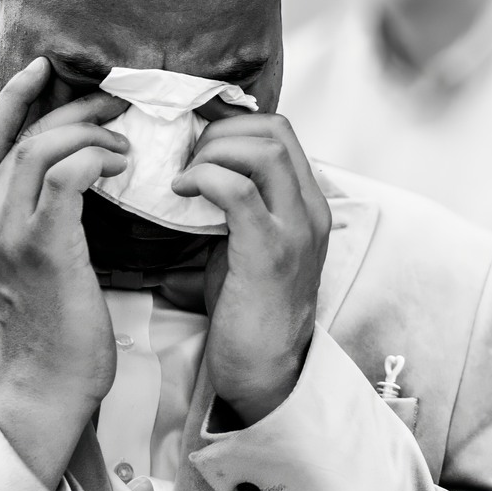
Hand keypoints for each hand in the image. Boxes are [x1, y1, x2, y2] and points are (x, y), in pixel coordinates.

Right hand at [0, 58, 131, 487]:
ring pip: (43, 145)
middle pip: (22, 131)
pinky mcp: (44, 248)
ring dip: (92, 130)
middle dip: (73, 105)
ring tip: (129, 138)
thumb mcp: (45, 258)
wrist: (49, 386)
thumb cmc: (60, 323)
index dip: (16, 94)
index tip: (50, 66)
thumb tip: (85, 172)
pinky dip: (97, 158)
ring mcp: (11, 231)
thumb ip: (51, 214)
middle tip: (119, 98)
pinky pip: (65, 177)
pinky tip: (125, 165)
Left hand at [172, 111, 331, 425]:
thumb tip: (198, 167)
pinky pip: (238, 192)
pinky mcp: (268, 253)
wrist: (266, 368)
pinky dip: (204, 179)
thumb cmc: (251, 309)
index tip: (195, 137)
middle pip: (274, 130)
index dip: (232, 122)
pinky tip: (181, 191)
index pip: (280, 131)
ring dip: (213, 152)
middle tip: (186, 158)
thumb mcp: (253, 244)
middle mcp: (310, 210)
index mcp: (308, 204)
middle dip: (220, 131)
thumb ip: (240, 205)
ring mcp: (295, 230)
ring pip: (263, 151)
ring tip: (184, 175)